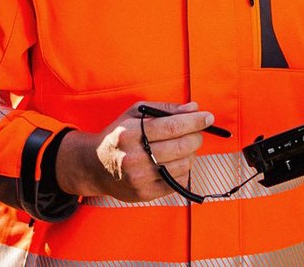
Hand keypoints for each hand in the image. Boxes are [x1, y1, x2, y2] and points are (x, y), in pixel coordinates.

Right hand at [55, 101, 213, 201]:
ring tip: (183, 146)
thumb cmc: (119, 134)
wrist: (94, 165)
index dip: (194, 121)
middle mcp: (134, 157)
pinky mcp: (145, 193)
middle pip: (180, 146)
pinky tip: (175, 160)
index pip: (171, 126)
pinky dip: (182, 168)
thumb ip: (165, 109)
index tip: (208, 116)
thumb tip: (194, 109)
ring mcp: (140, 178)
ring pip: (182, 165)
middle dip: (196, 136)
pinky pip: (177, 181)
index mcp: (131, 133)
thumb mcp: (135, 113)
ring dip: (190, 153)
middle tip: (197, 131)